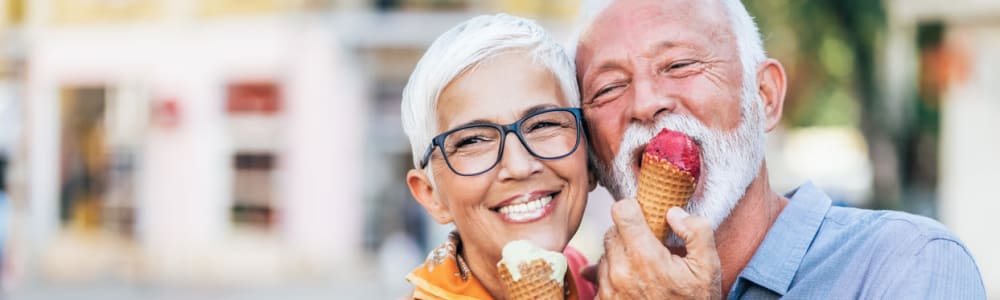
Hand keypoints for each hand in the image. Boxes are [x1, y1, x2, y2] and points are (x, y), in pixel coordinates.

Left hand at [592, 198, 721, 298]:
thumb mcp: (709, 267)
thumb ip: (696, 231)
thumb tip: (672, 212)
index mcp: (645, 257)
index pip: (622, 211)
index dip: (634, 208)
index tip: (645, 215)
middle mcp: (621, 271)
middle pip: (612, 231)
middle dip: (630, 234)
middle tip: (651, 248)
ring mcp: (609, 288)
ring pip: (605, 253)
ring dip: (621, 255)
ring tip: (645, 270)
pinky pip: (599, 275)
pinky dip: (614, 274)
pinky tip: (634, 284)